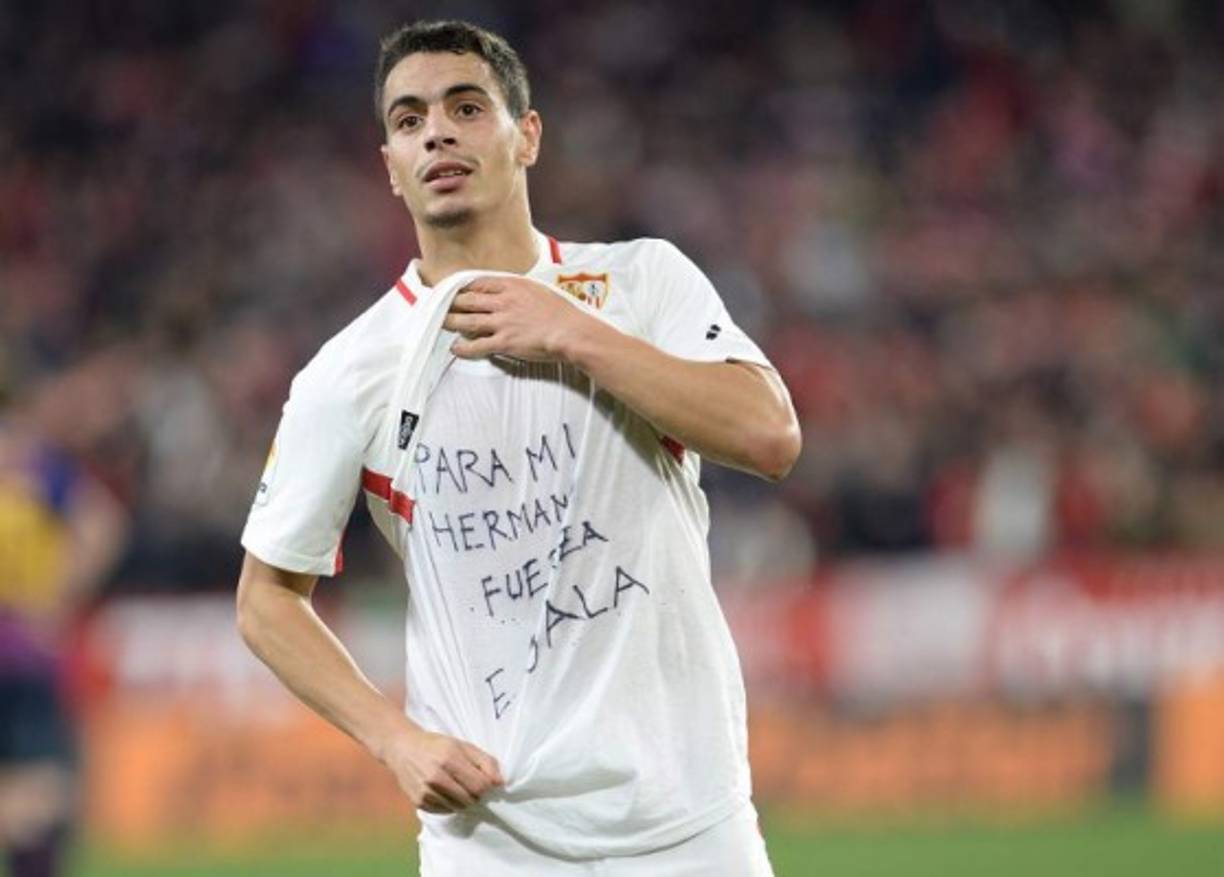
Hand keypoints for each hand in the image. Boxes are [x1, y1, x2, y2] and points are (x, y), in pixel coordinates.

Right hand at [380, 725, 503, 813]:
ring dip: (464, 800)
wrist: (403, 749)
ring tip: (458, 786)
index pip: (480, 785)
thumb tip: (499, 782)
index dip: (487, 785)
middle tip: (471, 784)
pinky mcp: (419, 802)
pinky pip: (445, 811)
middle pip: (471, 799)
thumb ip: (485, 761)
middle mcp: (436, 777)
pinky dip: (451, 804)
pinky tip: (446, 791)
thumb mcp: (463, 745)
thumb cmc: (437, 745)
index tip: (484, 780)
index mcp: (449, 759)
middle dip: (476, 794)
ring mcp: (426, 792)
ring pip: (459, 807)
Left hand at [442, 276, 591, 361]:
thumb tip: (513, 292)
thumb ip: (523, 290)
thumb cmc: (563, 313)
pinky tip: (456, 348)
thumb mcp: (541, 291)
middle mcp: (503, 302)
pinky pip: (477, 345)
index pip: (480, 283)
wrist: (571, 332)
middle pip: (468, 300)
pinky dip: (463, 347)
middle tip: (440, 306)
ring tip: (441, 324)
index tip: (455, 290)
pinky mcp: (504, 342)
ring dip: (451, 322)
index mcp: (513, 286)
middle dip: (451, 303)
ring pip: (467, 321)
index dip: (464, 287)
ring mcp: (502, 322)